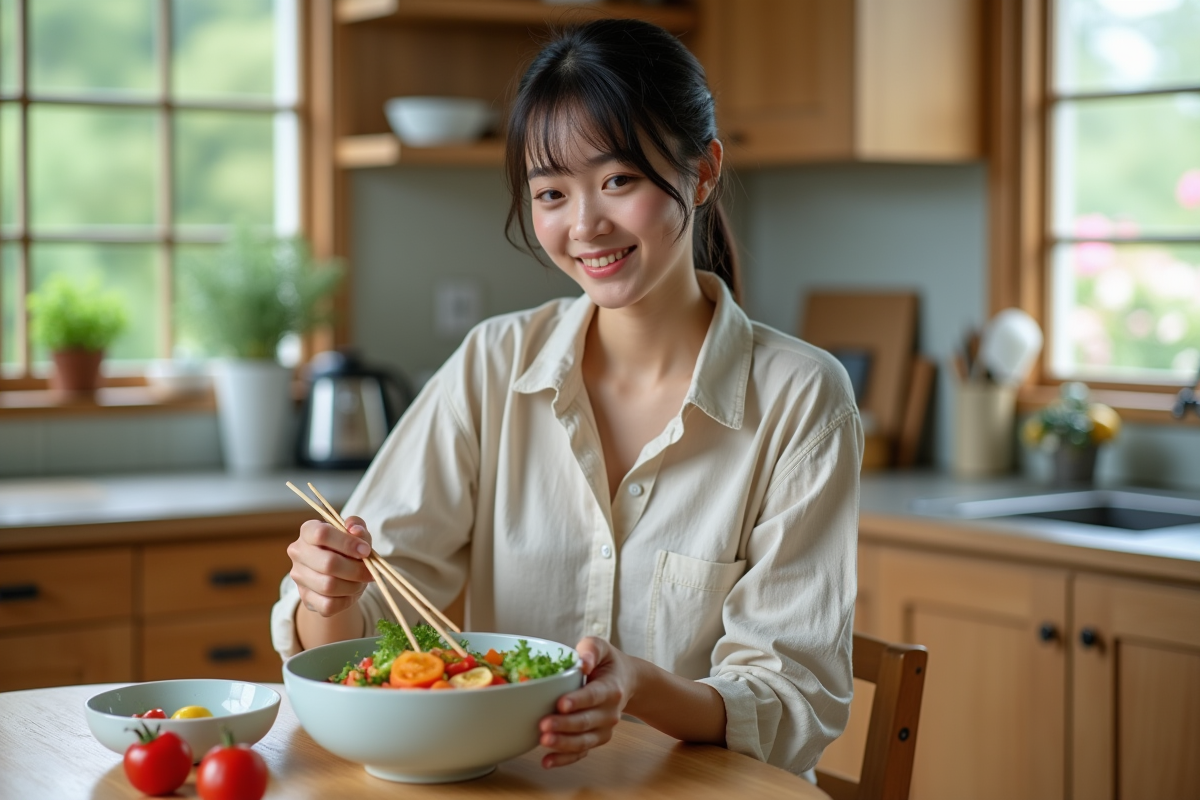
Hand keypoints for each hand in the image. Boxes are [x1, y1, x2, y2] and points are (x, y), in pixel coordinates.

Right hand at [287, 515, 373, 616]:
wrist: (339, 576)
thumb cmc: (348, 549)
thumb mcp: (357, 535)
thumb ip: (358, 527)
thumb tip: (355, 530)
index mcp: (308, 531)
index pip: (321, 534)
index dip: (347, 543)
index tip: (366, 550)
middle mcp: (298, 552)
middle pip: (328, 563)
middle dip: (356, 570)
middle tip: (370, 572)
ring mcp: (299, 576)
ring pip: (328, 586)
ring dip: (353, 586)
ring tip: (361, 581)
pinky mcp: (305, 598)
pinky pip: (328, 604)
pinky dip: (346, 600)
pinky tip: (351, 592)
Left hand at [537, 637, 637, 768]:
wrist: (625, 682)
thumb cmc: (606, 664)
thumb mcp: (600, 647)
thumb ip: (591, 650)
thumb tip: (582, 663)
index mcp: (611, 688)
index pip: (594, 695)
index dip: (578, 701)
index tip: (561, 704)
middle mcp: (610, 712)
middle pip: (587, 721)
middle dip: (565, 725)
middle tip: (543, 725)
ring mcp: (603, 729)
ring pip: (584, 741)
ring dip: (563, 744)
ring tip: (543, 741)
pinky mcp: (595, 739)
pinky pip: (581, 753)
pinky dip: (564, 759)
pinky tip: (546, 761)